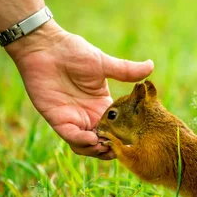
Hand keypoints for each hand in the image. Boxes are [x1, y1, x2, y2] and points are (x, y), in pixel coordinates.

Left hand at [6, 21, 152, 158]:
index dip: (124, 136)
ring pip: (86, 145)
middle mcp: (89, 115)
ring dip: (96, 149)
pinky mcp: (57, 119)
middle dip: (111, 149)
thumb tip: (151, 65)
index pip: (117, 127)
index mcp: (103, 105)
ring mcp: (73, 119)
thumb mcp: (104, 63)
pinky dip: (81, 141)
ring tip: (106, 146)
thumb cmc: (73, 52)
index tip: (134, 138)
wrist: (45, 47)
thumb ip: (126, 70)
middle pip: (103, 141)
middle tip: (120, 148)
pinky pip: (71, 136)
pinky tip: (92, 138)